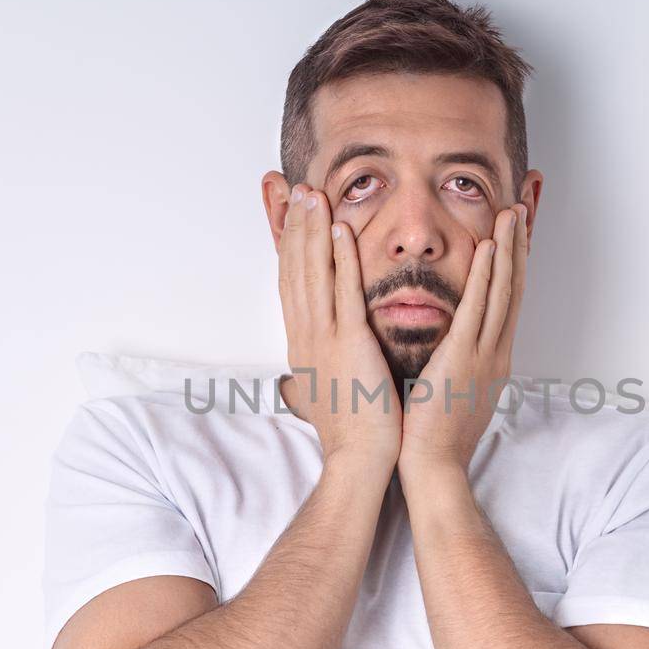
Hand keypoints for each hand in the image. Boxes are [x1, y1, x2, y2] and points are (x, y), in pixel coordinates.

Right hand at [276, 182, 401, 473]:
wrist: (359, 460)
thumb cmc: (350, 432)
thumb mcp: (324, 397)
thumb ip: (312, 378)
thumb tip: (296, 381)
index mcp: (303, 345)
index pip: (291, 285)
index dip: (289, 247)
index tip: (289, 216)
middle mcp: (306, 335)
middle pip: (295, 270)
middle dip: (294, 227)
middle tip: (294, 188)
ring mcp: (324, 338)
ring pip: (314, 272)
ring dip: (312, 230)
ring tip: (313, 194)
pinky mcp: (348, 343)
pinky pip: (342, 291)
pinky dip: (339, 258)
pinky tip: (340, 229)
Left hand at [399, 203, 528, 474]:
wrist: (432, 468)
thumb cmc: (434, 437)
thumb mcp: (452, 392)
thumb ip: (456, 365)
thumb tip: (451, 350)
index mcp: (492, 359)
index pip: (507, 300)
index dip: (515, 263)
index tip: (518, 231)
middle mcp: (496, 352)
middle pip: (514, 287)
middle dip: (521, 245)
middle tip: (525, 206)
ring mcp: (485, 355)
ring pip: (503, 291)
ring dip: (509, 249)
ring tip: (513, 211)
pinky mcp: (463, 359)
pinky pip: (478, 309)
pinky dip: (488, 276)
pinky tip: (490, 247)